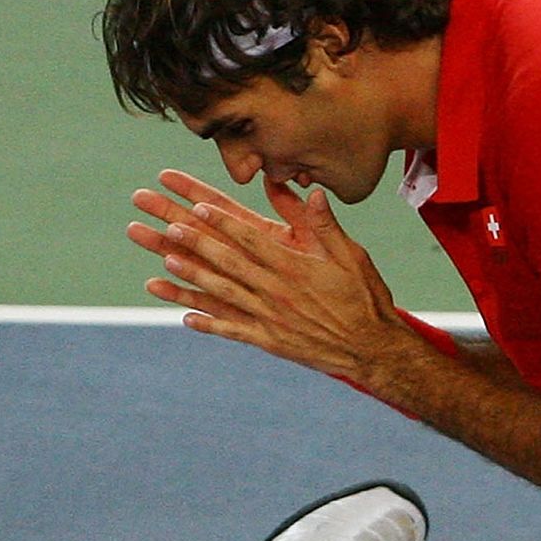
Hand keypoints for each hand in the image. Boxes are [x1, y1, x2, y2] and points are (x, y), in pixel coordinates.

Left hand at [126, 169, 411, 385]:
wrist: (372, 349)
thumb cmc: (363, 297)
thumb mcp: (350, 255)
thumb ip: (324, 225)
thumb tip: (311, 190)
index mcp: (295, 267)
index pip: (251, 239)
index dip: (222, 222)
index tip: (197, 206)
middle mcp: (277, 292)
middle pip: (229, 263)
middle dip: (197, 243)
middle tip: (169, 226)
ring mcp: (271, 318)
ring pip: (225, 294)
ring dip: (193, 278)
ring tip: (167, 262)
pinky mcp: (270, 341)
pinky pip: (234, 331)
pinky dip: (210, 325)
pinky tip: (186, 318)